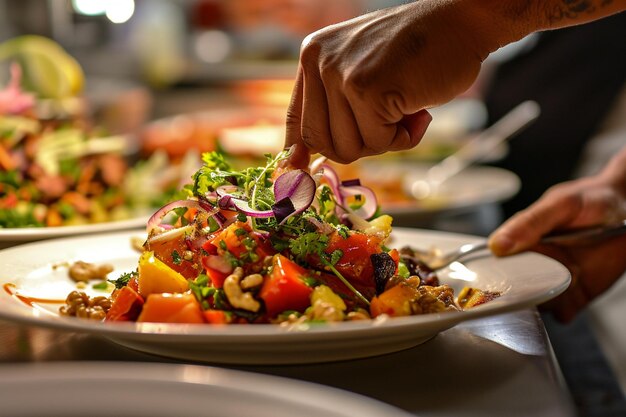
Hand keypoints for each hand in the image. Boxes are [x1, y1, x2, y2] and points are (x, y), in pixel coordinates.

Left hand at [285, 1, 496, 164]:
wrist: (462, 23)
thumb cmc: (417, 52)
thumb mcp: (363, 69)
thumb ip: (335, 105)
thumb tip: (301, 160)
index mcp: (314, 55)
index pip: (296, 118)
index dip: (299, 151)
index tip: (300, 171)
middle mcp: (320, 61)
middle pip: (319, 142)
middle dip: (356, 146)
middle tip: (387, 126)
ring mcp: (342, 75)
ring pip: (349, 148)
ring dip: (385, 141)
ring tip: (407, 110)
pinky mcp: (368, 90)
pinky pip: (379, 143)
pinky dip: (405, 138)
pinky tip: (419, 111)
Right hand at [488, 174, 625, 321]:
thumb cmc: (592, 200)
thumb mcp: (560, 204)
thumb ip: (530, 223)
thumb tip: (496, 245)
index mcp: (521, 240)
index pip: (496, 262)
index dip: (490, 275)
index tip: (491, 283)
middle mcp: (533, 262)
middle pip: (513, 288)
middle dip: (514, 296)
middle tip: (528, 287)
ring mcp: (554, 280)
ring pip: (535, 303)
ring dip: (540, 303)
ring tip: (554, 289)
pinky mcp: (576, 295)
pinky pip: (561, 313)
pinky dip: (561, 311)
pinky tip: (568, 301)